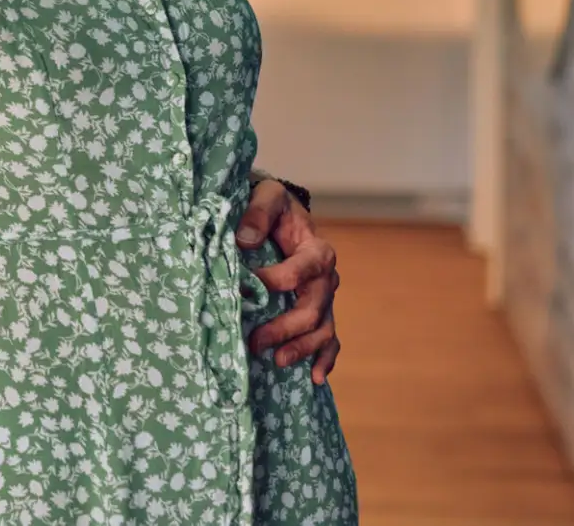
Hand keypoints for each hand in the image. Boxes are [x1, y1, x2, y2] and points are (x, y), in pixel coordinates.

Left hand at [238, 178, 340, 382]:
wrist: (282, 215)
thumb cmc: (273, 206)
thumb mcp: (267, 195)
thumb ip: (258, 213)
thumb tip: (244, 240)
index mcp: (316, 249)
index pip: (301, 269)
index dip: (277, 281)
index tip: (248, 289)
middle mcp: (326, 278)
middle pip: (312, 308)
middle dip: (286, 328)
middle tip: (256, 341)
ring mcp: (325, 299)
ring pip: (322, 329)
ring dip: (302, 348)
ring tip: (278, 361)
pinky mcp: (319, 312)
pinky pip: (329, 339)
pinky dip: (325, 359)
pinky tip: (315, 378)